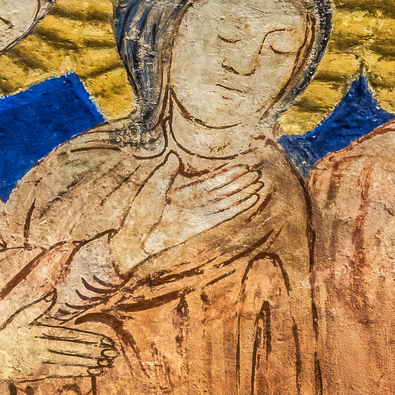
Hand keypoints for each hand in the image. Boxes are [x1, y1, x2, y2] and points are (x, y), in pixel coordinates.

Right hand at [0, 311, 118, 382]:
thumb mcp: (14, 317)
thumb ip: (34, 306)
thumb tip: (52, 294)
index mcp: (37, 333)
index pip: (69, 338)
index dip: (89, 340)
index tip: (106, 341)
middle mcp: (39, 350)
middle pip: (72, 352)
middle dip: (94, 353)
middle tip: (113, 354)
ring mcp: (37, 364)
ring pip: (68, 364)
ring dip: (89, 364)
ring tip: (107, 364)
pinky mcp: (35, 375)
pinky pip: (60, 373)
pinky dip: (76, 372)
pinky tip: (90, 371)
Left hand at [108, 153, 261, 273]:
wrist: (135, 238)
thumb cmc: (139, 214)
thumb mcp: (152, 188)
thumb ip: (165, 173)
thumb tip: (173, 156)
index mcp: (184, 192)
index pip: (211, 180)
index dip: (226, 173)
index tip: (241, 166)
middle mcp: (194, 204)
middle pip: (222, 190)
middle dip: (239, 183)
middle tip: (257, 173)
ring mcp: (199, 214)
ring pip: (226, 201)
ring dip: (242, 193)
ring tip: (259, 185)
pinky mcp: (202, 225)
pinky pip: (223, 214)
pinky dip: (237, 207)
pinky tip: (250, 200)